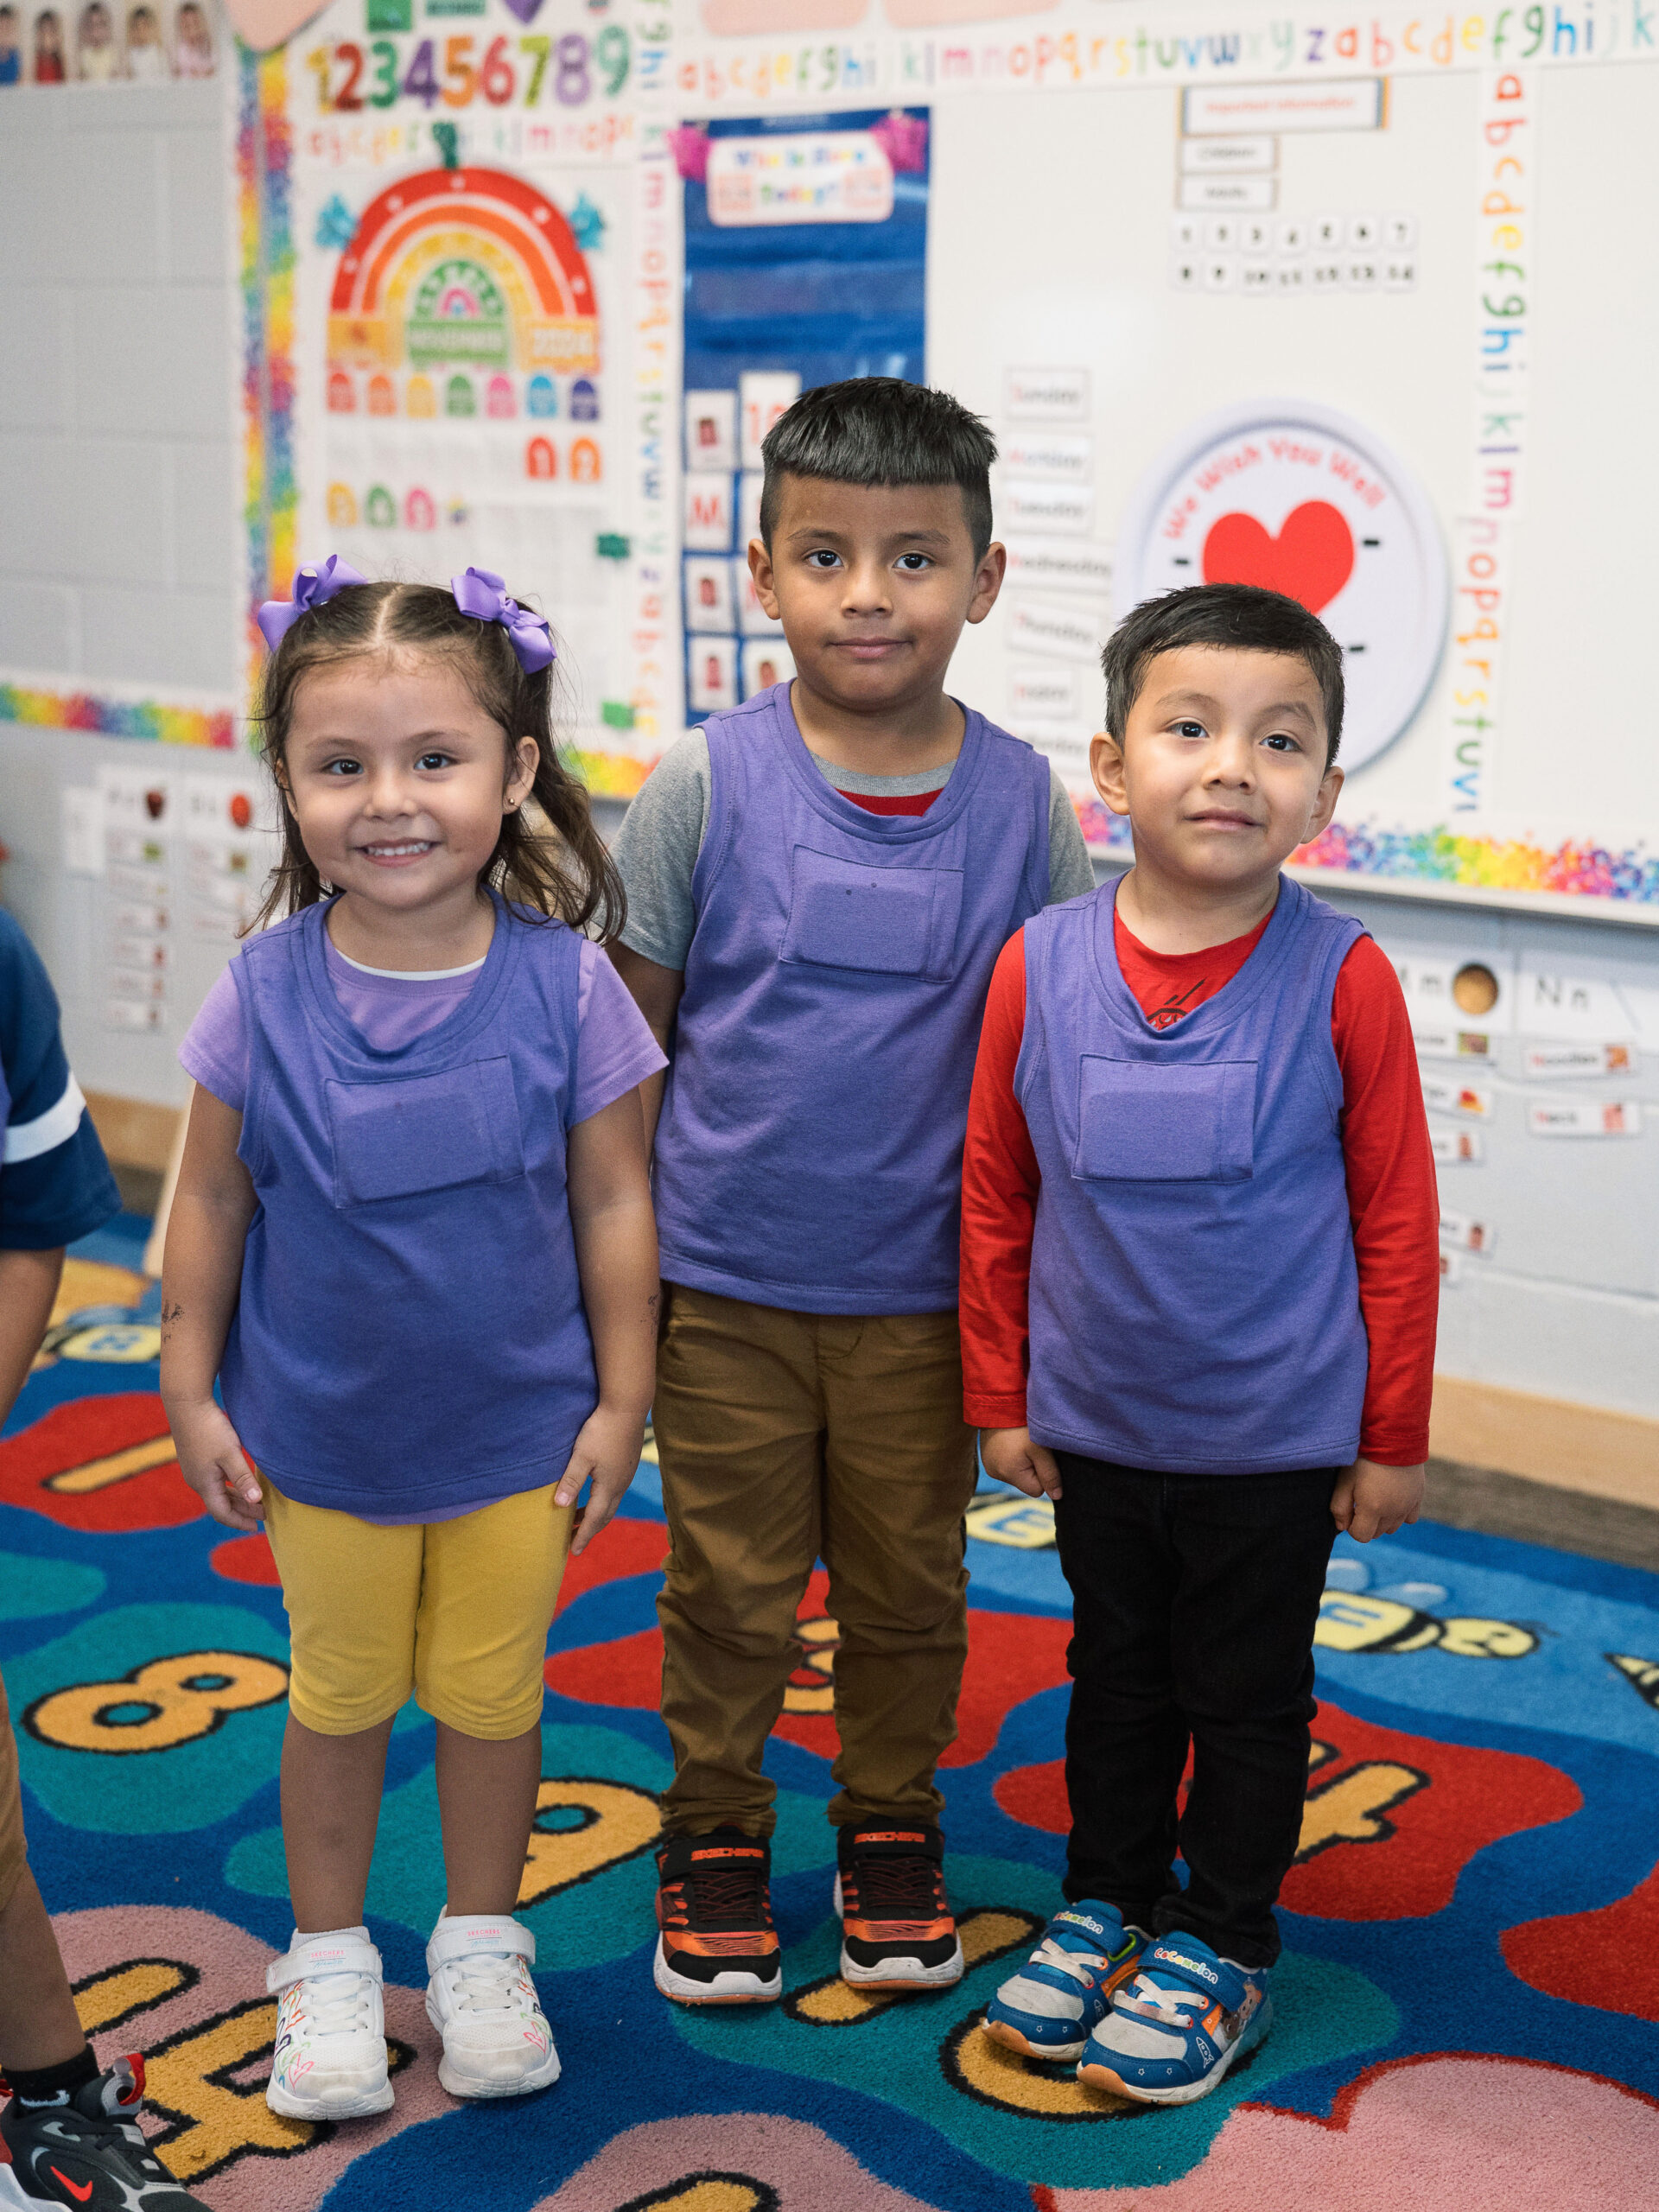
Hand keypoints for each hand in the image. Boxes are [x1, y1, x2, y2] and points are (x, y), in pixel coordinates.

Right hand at [169, 1398, 263, 1529]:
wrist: (186, 1405)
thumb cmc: (210, 1429)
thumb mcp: (231, 1454)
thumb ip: (244, 1478)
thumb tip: (257, 1502)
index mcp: (204, 1484)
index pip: (222, 1513)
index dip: (240, 1522)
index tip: (258, 1526)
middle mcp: (197, 1481)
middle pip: (220, 1504)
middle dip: (242, 1511)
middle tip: (264, 1514)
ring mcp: (195, 1470)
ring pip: (218, 1492)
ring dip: (237, 1499)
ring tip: (256, 1501)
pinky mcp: (196, 1459)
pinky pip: (215, 1481)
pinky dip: (230, 1487)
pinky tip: (241, 1481)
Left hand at [556, 1403, 646, 1554]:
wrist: (627, 1405)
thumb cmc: (602, 1429)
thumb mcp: (581, 1456)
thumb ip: (571, 1481)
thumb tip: (558, 1507)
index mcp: (609, 1487)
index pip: (593, 1519)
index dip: (582, 1536)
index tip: (572, 1552)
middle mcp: (620, 1485)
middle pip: (604, 1516)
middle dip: (588, 1530)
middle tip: (573, 1541)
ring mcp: (626, 1474)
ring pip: (610, 1504)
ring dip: (594, 1515)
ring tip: (576, 1519)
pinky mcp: (627, 1463)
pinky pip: (614, 1492)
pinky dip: (601, 1501)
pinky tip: (593, 1494)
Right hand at [980, 1426, 1062, 1501]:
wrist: (999, 1403)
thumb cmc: (1022, 1425)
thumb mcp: (1041, 1449)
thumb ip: (1050, 1474)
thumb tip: (1057, 1496)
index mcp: (1009, 1474)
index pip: (1037, 1490)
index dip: (1043, 1474)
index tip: (1041, 1455)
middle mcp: (995, 1474)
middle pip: (1025, 1482)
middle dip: (1032, 1468)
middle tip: (1031, 1447)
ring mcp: (989, 1465)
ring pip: (1016, 1473)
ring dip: (1022, 1461)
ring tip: (1020, 1441)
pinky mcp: (986, 1456)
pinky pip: (1006, 1464)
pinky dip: (1012, 1456)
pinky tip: (1011, 1441)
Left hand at [1330, 1458, 1424, 1542]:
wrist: (1394, 1435)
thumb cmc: (1364, 1456)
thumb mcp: (1344, 1479)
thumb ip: (1339, 1507)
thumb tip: (1342, 1527)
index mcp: (1374, 1509)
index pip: (1361, 1536)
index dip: (1352, 1526)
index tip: (1350, 1509)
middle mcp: (1394, 1512)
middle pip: (1377, 1533)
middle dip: (1366, 1522)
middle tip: (1360, 1500)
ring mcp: (1408, 1506)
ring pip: (1392, 1527)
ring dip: (1382, 1519)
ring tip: (1375, 1497)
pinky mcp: (1418, 1497)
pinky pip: (1409, 1518)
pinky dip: (1400, 1513)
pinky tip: (1392, 1497)